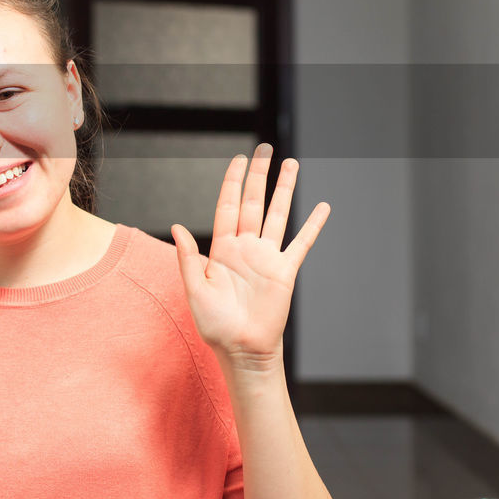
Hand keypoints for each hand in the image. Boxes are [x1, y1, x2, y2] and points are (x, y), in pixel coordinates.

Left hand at [171, 143, 329, 373]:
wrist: (241, 349)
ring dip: (285, 190)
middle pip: (254, 202)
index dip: (233, 182)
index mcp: (222, 249)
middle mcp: (246, 247)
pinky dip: (312, 225)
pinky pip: (301, 243)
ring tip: (292, 165)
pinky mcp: (285, 271)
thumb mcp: (194, 289)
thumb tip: (175, 226)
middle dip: (259, 175)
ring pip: (278, 215)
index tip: (239, 159)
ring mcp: (267, 257)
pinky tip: (322, 208)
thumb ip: (187, 257)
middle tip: (266, 149)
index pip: (228, 206)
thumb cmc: (214, 324)